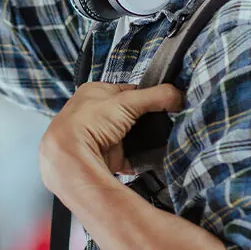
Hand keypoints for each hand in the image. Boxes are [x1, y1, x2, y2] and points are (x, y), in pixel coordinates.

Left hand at [39, 83, 182, 205]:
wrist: (71, 159)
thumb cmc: (87, 123)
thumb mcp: (126, 101)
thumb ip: (156, 96)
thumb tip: (179, 95)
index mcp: (93, 92)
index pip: (127, 91)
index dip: (147, 96)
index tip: (165, 102)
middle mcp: (93, 113)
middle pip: (129, 114)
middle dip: (145, 120)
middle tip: (164, 122)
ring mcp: (98, 136)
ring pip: (129, 135)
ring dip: (142, 139)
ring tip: (158, 139)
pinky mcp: (104, 157)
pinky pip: (128, 156)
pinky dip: (139, 158)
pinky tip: (149, 156)